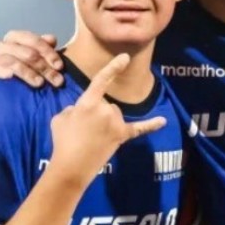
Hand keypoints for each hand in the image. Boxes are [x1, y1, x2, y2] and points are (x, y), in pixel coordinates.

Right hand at [0, 31, 65, 86]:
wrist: (4, 93)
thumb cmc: (27, 72)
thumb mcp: (39, 61)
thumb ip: (45, 49)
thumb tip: (51, 39)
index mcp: (16, 38)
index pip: (32, 39)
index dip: (47, 51)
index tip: (60, 66)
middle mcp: (3, 46)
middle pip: (25, 52)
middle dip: (43, 66)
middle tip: (57, 80)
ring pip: (10, 60)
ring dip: (27, 72)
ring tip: (40, 83)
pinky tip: (10, 76)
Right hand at [47, 53, 166, 184]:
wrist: (71, 167)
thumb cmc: (62, 141)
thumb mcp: (60, 117)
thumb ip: (74, 108)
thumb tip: (83, 110)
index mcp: (88, 102)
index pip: (102, 80)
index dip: (113, 67)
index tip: (125, 57)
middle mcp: (106, 109)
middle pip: (106, 104)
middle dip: (97, 114)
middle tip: (84, 131)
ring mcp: (116, 123)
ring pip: (115, 115)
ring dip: (107, 122)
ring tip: (92, 138)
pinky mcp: (122, 135)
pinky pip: (139, 128)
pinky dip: (152, 125)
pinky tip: (163, 121)